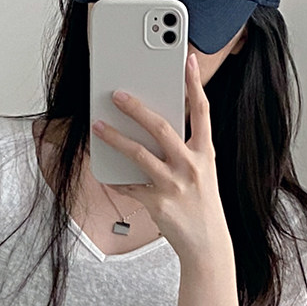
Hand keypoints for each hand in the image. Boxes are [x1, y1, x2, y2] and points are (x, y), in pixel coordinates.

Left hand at [92, 50, 231, 269]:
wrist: (207, 245)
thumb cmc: (202, 205)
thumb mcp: (202, 172)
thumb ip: (185, 150)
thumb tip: (154, 128)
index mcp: (205, 154)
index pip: (202, 112)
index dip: (195, 84)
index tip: (188, 60)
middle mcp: (191, 166)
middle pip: (162, 128)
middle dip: (137, 108)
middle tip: (118, 94)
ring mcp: (173, 185)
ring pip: (138, 154)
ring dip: (115, 138)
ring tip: (99, 126)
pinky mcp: (157, 203)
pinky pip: (129, 185)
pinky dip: (114, 177)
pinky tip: (104, 169)